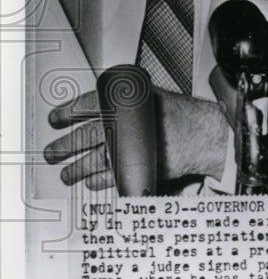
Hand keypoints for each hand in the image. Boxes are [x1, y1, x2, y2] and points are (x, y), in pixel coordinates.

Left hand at [44, 88, 230, 190]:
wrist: (203, 134)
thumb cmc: (181, 115)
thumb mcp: (151, 97)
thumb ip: (125, 103)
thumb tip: (98, 109)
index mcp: (126, 102)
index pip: (85, 105)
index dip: (65, 113)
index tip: (56, 119)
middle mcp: (124, 124)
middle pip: (84, 136)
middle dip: (63, 146)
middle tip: (52, 153)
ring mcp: (129, 148)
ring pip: (91, 160)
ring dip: (75, 170)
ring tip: (67, 174)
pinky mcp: (136, 168)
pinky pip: (107, 178)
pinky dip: (96, 181)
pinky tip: (91, 181)